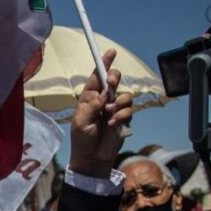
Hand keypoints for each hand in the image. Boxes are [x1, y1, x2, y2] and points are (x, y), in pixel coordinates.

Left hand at [69, 48, 134, 177]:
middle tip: (110, 84)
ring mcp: (114, 109)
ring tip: (108, 115)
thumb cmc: (82, 139)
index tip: (111, 52)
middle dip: (114, 79)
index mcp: (89, 97)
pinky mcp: (123, 118)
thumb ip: (92, 105)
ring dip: (117, 103)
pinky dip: (121, 116)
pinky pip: (129, 110)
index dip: (104, 63)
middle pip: (114, 80)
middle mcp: (103, 100)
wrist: (92, 158)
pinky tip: (113, 125)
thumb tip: (104, 93)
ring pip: (125, 95)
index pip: (96, 76)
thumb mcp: (81, 121)